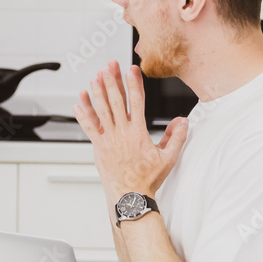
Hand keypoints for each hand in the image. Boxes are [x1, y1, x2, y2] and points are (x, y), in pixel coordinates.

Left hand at [72, 60, 187, 203]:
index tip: (131, 69)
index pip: (137, 102)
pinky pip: (89, 127)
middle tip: (109, 65)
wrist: (130, 195)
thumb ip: (176, 137)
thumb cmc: (148, 178)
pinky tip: (79, 102)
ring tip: (94, 77)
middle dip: (112, 81)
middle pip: (116, 101)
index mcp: (138, 133)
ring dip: (97, 92)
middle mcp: (122, 133)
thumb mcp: (168, 158)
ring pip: (101, 111)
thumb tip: (183, 121)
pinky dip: (83, 114)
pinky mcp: (98, 146)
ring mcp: (108, 139)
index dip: (134, 84)